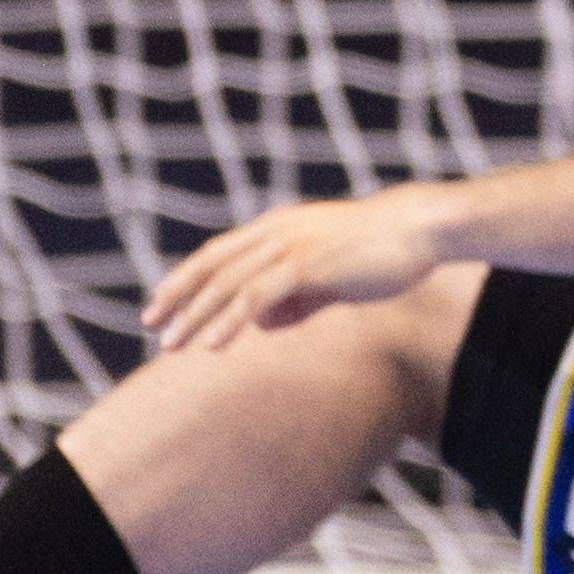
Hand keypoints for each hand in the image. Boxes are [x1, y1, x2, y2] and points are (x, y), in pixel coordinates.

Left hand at [144, 188, 453, 351]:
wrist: (422, 229)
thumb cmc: (382, 251)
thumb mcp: (330, 277)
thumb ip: (296, 299)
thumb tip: (263, 325)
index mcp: (279, 228)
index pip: (218, 253)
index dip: (186, 279)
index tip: (161, 306)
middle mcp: (277, 231)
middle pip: (213, 266)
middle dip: (178, 298)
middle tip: (151, 327)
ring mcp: (291, 246)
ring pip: (228, 284)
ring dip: (197, 316)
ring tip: (173, 345)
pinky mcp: (307, 265)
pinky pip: (257, 296)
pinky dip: (231, 321)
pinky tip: (214, 344)